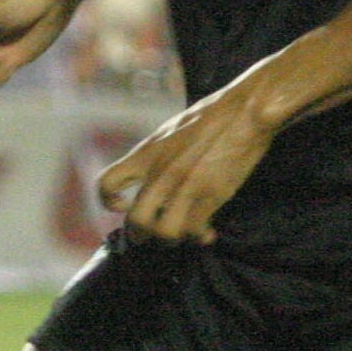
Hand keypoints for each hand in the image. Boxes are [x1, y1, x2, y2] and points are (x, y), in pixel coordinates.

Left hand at [97, 90, 275, 242]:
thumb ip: (157, 155)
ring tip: (180, 234)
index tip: (123, 205)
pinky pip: (195, 229)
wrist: (244, 112)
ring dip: (171, 238)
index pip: (107, 183)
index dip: (109, 202)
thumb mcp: (171, 131)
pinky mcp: (211, 195)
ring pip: (164, 232)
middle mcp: (160, 174)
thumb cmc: (211, 115)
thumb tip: (152, 175)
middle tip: (150, 234)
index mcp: (146, 154)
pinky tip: (207, 233)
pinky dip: (199, 236)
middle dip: (141, 235)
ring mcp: (185, 187)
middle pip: (136, 221)